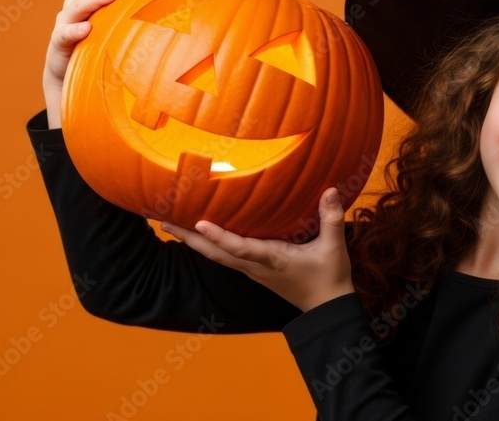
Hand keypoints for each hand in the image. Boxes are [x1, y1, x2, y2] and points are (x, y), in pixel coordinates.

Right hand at [42, 0, 156, 128]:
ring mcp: (66, 23)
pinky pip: (65, 35)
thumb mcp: (123, 35)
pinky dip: (75, 30)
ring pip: (79, 4)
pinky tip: (88, 29)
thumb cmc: (103, 53)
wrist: (70, 81)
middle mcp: (78, 5)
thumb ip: (143, 24)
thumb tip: (187, 22)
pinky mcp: (58, 44)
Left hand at [161, 188, 354, 311]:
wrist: (327, 308)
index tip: (199, 223)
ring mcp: (253, 270)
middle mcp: (255, 266)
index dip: (219, 236)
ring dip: (194, 241)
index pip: (239, 248)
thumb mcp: (334, 248)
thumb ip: (331, 218)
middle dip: (189, 238)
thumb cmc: (330, 277)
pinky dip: (210, 245)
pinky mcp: (255, 270)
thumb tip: (331, 189)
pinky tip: (201, 235)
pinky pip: (226, 256)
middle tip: (164, 221)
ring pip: (217, 255)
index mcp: (271, 259)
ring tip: (172, 225)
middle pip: (215, 253)